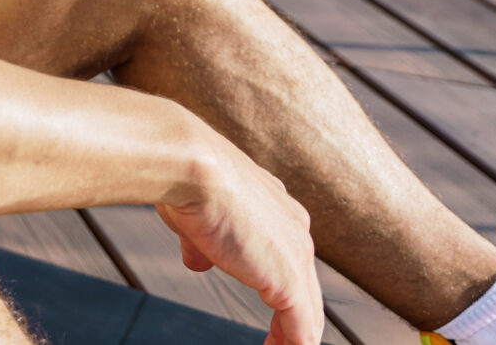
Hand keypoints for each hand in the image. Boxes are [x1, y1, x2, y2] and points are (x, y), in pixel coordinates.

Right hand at [155, 134, 324, 344]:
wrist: (192, 168)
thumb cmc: (186, 181)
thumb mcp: (195, 216)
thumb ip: (202, 242)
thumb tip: (197, 261)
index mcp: (276, 207)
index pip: (289, 258)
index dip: (279, 286)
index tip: (272, 310)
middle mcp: (295, 228)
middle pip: (305, 287)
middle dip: (293, 318)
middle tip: (280, 342)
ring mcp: (296, 254)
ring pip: (309, 311)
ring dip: (293, 338)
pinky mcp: (289, 280)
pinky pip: (302, 328)